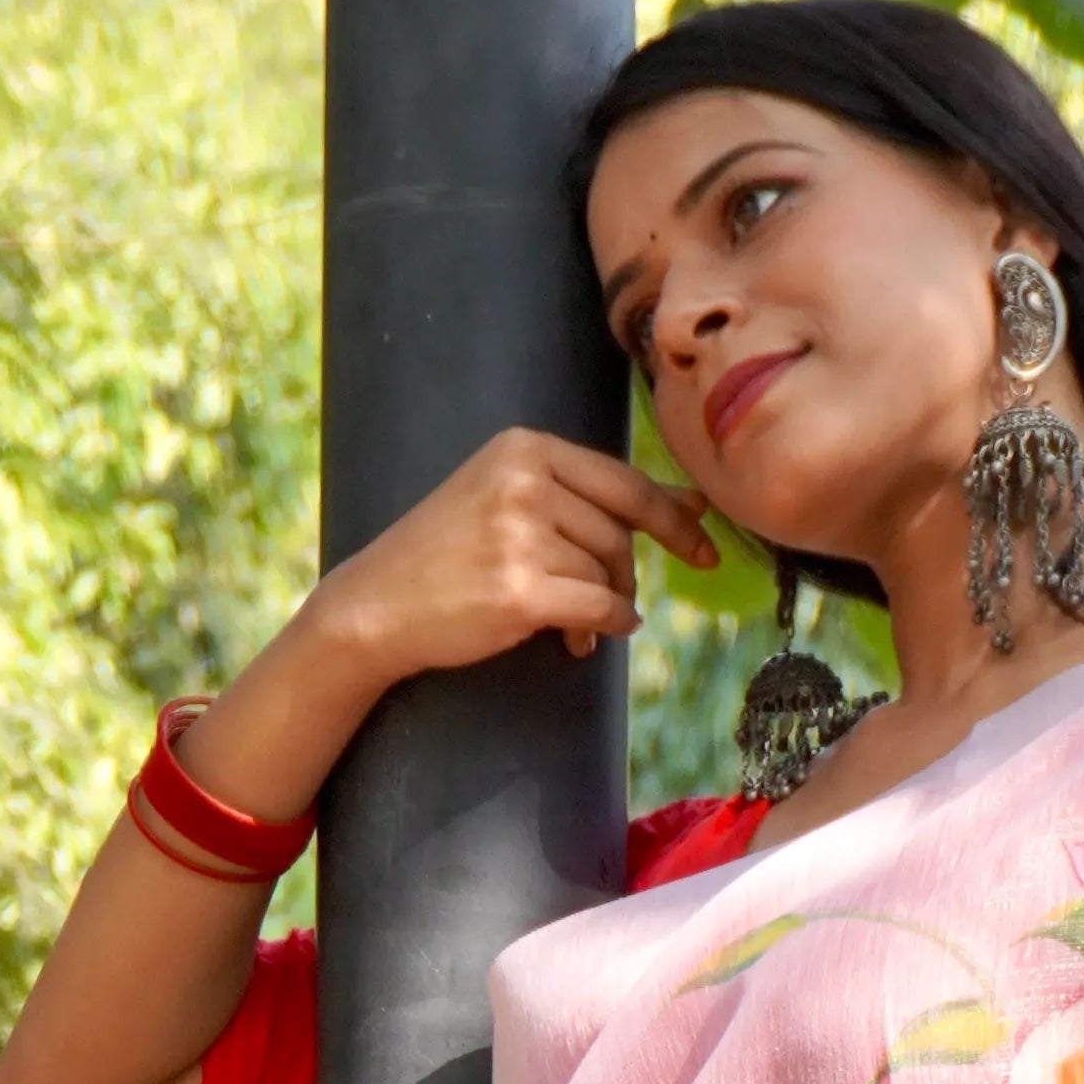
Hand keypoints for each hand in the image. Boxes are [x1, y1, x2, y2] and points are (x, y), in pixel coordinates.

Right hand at [309, 426, 714, 697]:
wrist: (377, 605)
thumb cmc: (447, 556)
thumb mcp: (511, 501)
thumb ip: (592, 498)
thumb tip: (694, 504)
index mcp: (524, 448)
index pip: (623, 481)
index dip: (674, 517)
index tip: (706, 545)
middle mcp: (524, 481)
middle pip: (619, 531)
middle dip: (622, 573)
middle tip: (600, 601)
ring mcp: (520, 534)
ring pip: (607, 571)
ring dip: (602, 604)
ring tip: (569, 623)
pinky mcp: (520, 589)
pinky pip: (600, 606)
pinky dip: (606, 625)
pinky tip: (585, 635)